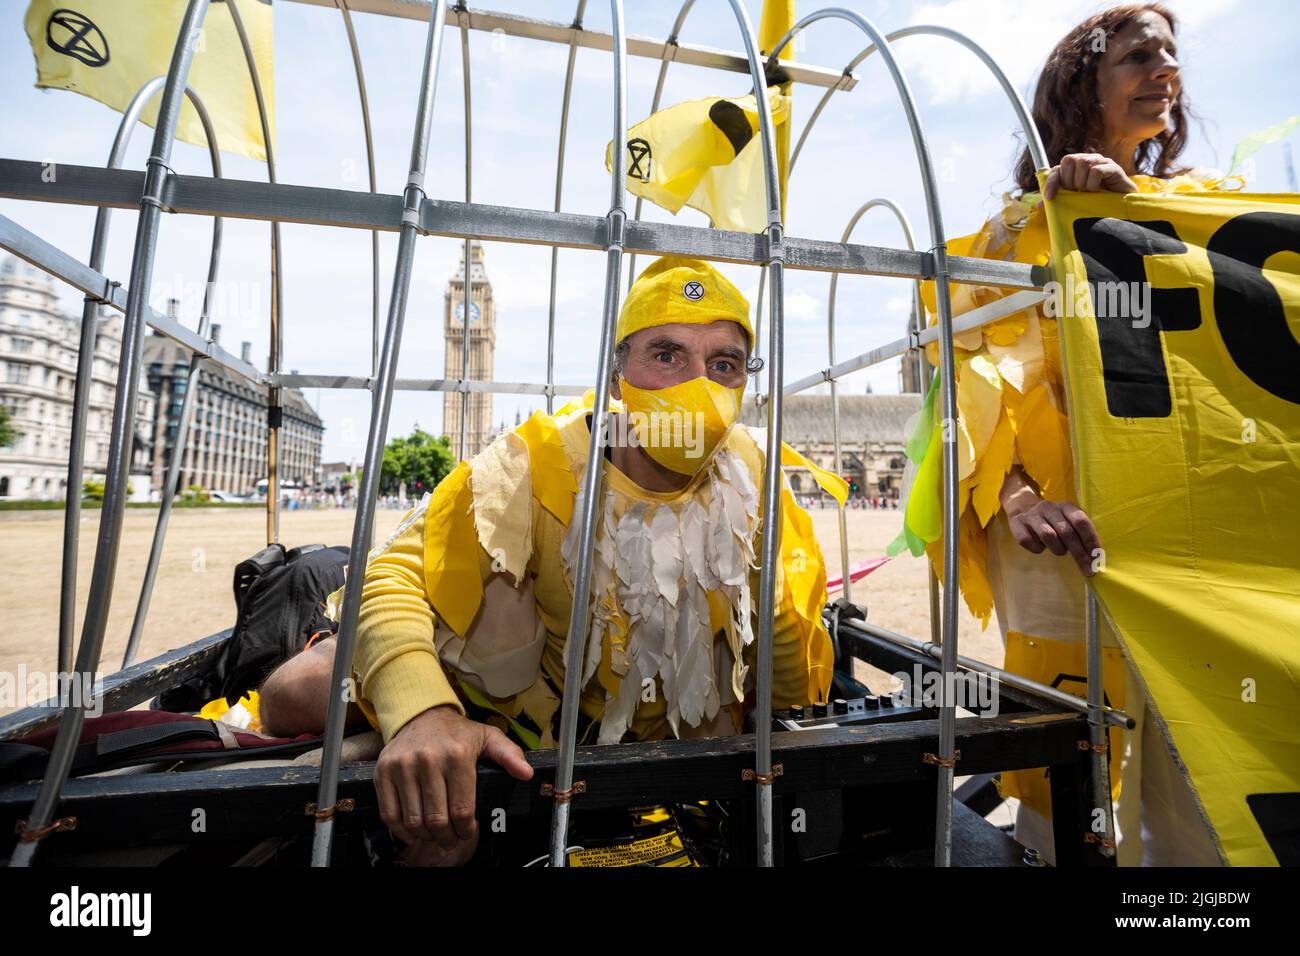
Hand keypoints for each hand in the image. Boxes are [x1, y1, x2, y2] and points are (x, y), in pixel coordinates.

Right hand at [374, 705, 532, 854]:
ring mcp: (403, 767)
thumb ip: (509, 754)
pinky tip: (413, 830)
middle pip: (437, 819)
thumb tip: (526, 773)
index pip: (462, 809)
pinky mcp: (383, 772)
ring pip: (414, 820)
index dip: (466, 830)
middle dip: (447, 837)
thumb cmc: (456, 732)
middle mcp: (428, 760)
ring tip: (435, 834)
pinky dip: (401, 830)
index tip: (467, 832)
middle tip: (451, 839)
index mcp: (458, 755)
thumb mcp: (487, 737)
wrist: (420, 714)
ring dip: (426, 836)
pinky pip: (390, 813)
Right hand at [1005, 495, 1101, 578]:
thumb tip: (1095, 557)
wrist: (1022, 506)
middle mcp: (1049, 508)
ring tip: (1059, 551)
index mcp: (1066, 506)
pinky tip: (1040, 547)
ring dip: (1057, 549)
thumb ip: (1080, 533)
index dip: (1091, 540)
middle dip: (1079, 554)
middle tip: (1088, 570)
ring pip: (1048, 535)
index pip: (1081, 521)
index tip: (1097, 558)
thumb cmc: (1053, 519)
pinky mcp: (1017, 524)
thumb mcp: (1068, 520)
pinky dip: (1036, 549)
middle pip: (1067, 532)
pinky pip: (1028, 541)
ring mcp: (1032, 515)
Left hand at [1043, 153, 1137, 200]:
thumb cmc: (1096, 204)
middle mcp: (1087, 160)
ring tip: (1089, 193)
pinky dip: (1093, 183)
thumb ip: (1058, 202)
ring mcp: (1100, 162)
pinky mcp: (1112, 167)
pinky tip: (1097, 191)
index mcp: (1075, 168)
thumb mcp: (1073, 203)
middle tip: (1077, 193)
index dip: (1052, 183)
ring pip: (1082, 163)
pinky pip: (1096, 170)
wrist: (1121, 207)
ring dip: (1082, 183)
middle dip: (1070, 181)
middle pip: (1069, 161)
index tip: (1050, 198)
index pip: (1057, 169)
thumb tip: (1039, 206)